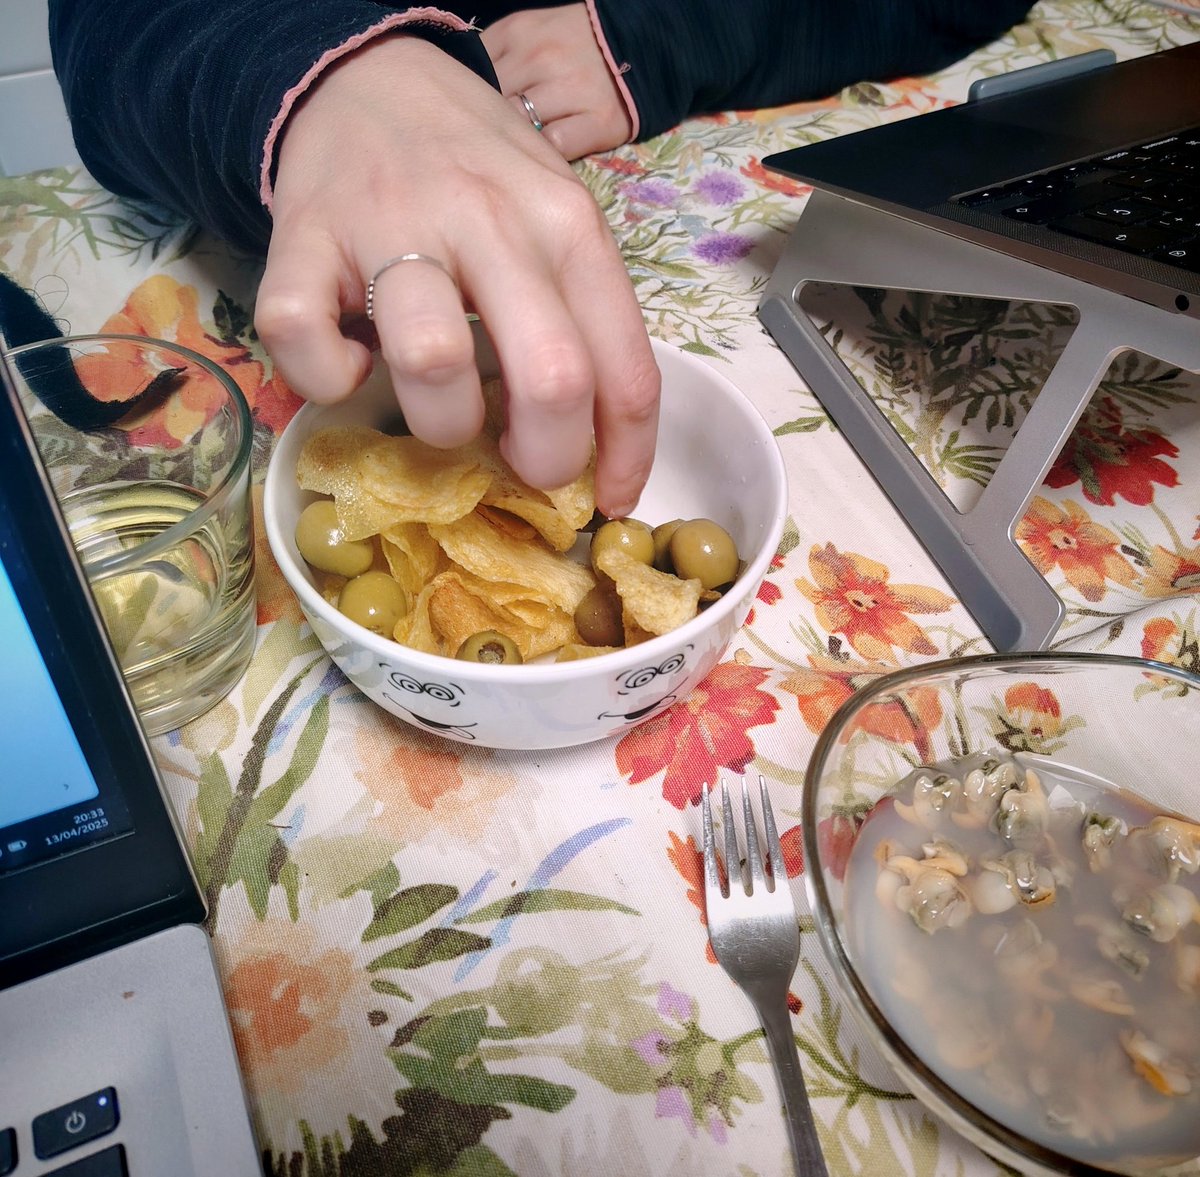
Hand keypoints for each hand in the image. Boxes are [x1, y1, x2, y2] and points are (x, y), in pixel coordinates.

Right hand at [255, 35, 657, 516]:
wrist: (367, 79)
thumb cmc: (478, 173)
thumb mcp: (556, 219)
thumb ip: (580, 314)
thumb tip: (589, 444)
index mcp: (567, 227)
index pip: (624, 369)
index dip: (624, 458)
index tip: (605, 500)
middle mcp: (492, 223)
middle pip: (550, 380)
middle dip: (544, 458)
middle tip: (518, 463)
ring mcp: (392, 227)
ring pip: (433, 364)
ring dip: (439, 421)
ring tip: (436, 405)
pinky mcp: (302, 239)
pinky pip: (307, 342)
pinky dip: (326, 378)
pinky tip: (348, 364)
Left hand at [482, 4, 632, 159]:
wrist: (639, 45)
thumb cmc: (574, 46)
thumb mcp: (528, 35)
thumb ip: (496, 59)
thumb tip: (465, 96)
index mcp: (518, 32)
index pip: (472, 73)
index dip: (469, 100)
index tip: (473, 117)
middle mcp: (541, 56)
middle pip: (493, 102)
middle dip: (488, 124)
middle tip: (493, 142)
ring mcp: (571, 88)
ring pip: (520, 124)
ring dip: (516, 142)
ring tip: (519, 152)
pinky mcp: (600, 120)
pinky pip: (555, 146)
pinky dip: (546, 154)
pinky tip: (546, 155)